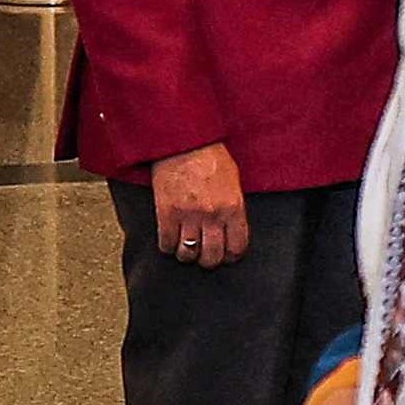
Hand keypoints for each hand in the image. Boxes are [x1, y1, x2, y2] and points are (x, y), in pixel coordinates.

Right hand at [147, 142, 250, 267]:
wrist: (184, 143)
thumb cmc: (210, 157)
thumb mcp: (234, 182)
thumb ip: (234, 207)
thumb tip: (233, 227)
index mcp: (233, 208)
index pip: (237, 246)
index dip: (232, 256)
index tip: (227, 256)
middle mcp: (212, 215)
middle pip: (212, 256)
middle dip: (209, 260)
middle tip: (205, 255)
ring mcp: (188, 216)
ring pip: (188, 254)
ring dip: (187, 255)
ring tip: (187, 249)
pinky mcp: (167, 213)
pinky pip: (166, 243)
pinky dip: (168, 246)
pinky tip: (170, 241)